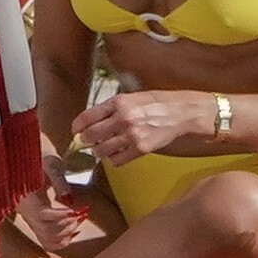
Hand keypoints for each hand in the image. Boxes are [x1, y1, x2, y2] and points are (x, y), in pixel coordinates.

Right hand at [17, 151, 88, 251]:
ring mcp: (31, 220)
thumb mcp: (50, 166)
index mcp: (26, 197)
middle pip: (46, 230)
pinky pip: (47, 241)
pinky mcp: (37, 224)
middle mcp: (26, 213)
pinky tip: (73, 229)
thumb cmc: (40, 160)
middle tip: (81, 212)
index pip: (42, 214)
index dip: (61, 216)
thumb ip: (60, 182)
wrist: (29, 162)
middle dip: (68, 224)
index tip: (77, 210)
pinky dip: (62, 240)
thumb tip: (70, 199)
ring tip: (79, 218)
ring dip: (67, 233)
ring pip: (48, 239)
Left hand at [71, 89, 214, 165]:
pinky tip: (118, 153)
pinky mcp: (140, 149)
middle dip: (86, 140)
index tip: (76, 130)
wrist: (181, 113)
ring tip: (105, 147)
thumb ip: (112, 108)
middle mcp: (122, 118)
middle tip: (89, 140)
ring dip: (99, 151)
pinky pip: (116, 161)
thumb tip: (92, 120)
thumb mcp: (132, 97)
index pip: (87, 117)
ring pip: (101, 150)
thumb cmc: (157, 103)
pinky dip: (114, 159)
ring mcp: (131, 135)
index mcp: (118, 102)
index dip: (77, 126)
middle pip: (90, 135)